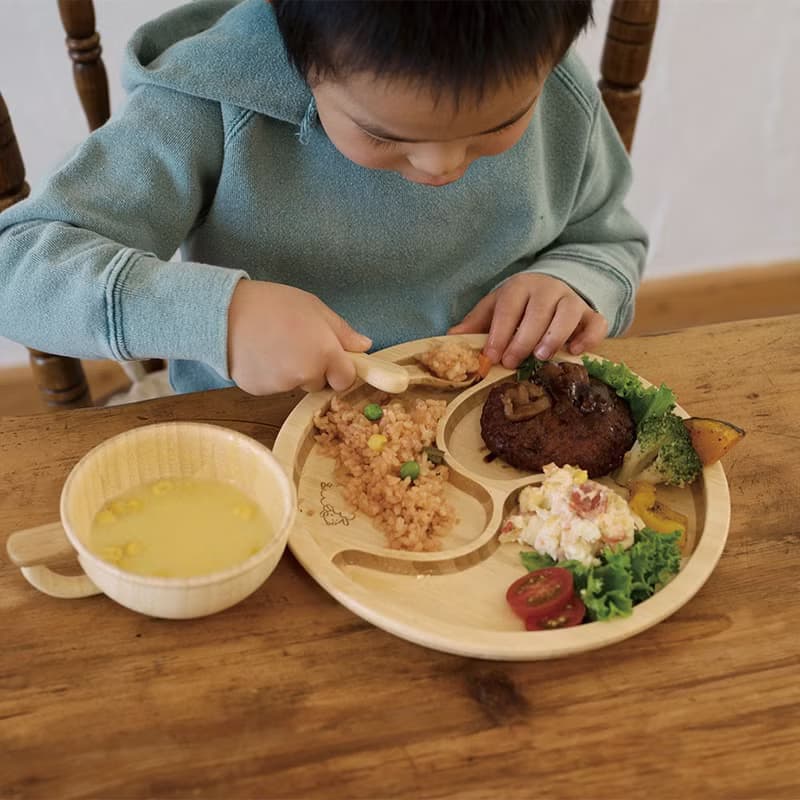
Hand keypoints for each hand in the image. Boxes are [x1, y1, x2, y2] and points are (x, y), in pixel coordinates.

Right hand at [227, 280, 371, 393]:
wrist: (224, 311)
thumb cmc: (272, 304)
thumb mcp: (314, 308)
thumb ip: (342, 332)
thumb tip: (364, 346)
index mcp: (325, 353)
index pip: (345, 379)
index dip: (340, 369)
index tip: (330, 357)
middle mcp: (306, 374)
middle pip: (319, 383)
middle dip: (313, 369)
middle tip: (295, 343)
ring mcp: (282, 385)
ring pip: (295, 384)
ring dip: (290, 372)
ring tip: (273, 344)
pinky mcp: (259, 391)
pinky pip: (273, 387)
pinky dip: (269, 375)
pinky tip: (259, 353)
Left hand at [448, 273, 607, 367]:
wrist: (551, 292)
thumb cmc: (518, 307)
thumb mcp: (495, 309)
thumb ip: (475, 324)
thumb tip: (450, 339)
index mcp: (520, 287)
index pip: (509, 306)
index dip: (500, 332)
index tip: (491, 356)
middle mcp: (548, 289)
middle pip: (539, 310)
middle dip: (524, 338)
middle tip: (512, 362)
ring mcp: (572, 300)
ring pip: (568, 312)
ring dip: (555, 335)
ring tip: (541, 357)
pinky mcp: (590, 315)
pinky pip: (597, 323)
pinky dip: (590, 337)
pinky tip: (575, 351)